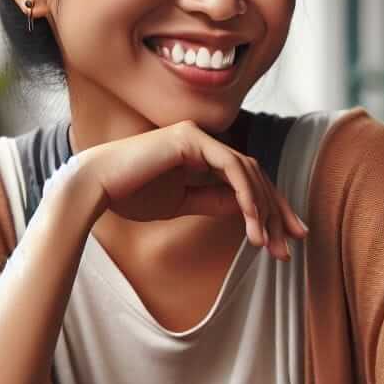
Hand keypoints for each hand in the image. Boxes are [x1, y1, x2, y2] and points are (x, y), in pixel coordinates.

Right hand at [78, 120, 305, 257]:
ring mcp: (200, 136)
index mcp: (204, 155)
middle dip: (276, 214)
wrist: (94, 188)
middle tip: (289, 247)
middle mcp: (206, 141)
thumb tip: (247, 210)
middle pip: (257, 176)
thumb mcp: (183, 203)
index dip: (273, 209)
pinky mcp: (192, 138)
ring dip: (262, 210)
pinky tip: (253, 220)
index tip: (289, 238)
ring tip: (265, 243)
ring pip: (249, 173)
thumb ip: (214, 201)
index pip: (250, 181)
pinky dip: (246, 193)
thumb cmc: (131, 195)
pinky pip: (231, 167)